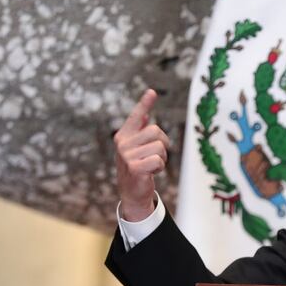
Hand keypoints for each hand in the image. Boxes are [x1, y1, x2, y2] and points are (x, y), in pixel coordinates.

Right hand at [114, 89, 169, 220]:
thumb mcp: (136, 149)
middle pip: (156, 131)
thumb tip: (147, 115)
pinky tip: (151, 172)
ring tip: (152, 165)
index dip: (145, 104)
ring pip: (160, 146)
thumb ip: (139, 132)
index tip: (152, 92)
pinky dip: (159, 167)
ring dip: (162, 158)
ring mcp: (127, 155)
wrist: (131, 193)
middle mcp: (122, 143)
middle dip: (163, 144)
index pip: (136, 116)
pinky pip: (158, 160)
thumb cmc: (136, 168)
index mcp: (123, 135)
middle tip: (155, 156)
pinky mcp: (134, 168)